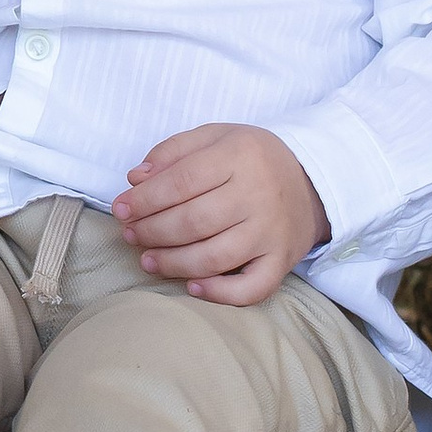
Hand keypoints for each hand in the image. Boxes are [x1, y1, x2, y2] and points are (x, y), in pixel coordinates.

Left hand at [112, 124, 327, 305]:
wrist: (311, 182)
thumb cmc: (250, 160)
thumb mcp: (214, 138)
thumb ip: (173, 151)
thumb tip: (136, 178)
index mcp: (239, 156)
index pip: (181, 182)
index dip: (144, 199)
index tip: (121, 209)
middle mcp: (258, 195)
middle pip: (193, 222)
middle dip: (152, 232)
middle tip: (131, 235)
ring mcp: (271, 232)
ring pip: (214, 257)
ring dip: (173, 263)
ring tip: (147, 260)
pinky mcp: (282, 262)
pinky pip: (252, 288)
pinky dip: (220, 294)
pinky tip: (192, 286)